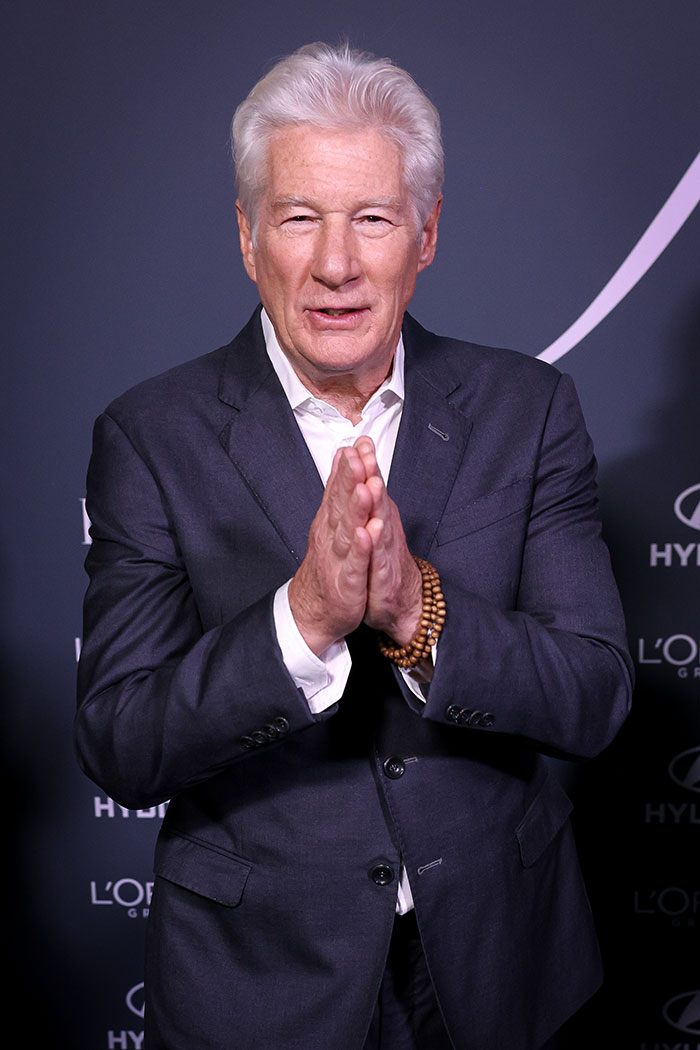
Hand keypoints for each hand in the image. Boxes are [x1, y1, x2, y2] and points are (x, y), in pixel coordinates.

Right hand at [288, 443, 373, 654]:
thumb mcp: (332, 523)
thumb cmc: (328, 565)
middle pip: (341, 504)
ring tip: (364, 488)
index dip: (348, 468)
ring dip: (355, 509)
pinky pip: (353, 563)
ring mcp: (337, 559)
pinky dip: (360, 549)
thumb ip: (338, 490)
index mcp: (330, 522)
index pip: (338, 490)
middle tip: (357, 456)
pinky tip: (365, 534)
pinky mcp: (345, 582)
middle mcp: (330, 536)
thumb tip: (343, 456)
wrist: (314, 610)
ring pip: (347, 530)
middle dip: (350, 480)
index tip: (356, 445)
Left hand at [353, 437, 422, 645]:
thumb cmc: (384, 564)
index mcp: (379, 519)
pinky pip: (378, 559)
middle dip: (370, 476)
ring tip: (370, 484)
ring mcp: (385, 553)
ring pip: (380, 525)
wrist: (402, 604)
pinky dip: (373, 545)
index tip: (359, 441)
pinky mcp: (383, 576)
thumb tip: (363, 472)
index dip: (366, 465)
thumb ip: (370, 501)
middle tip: (364, 452)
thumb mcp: (375, 529)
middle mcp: (384, 531)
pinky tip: (370, 531)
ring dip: (375, 505)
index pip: (370, 488)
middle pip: (377, 500)